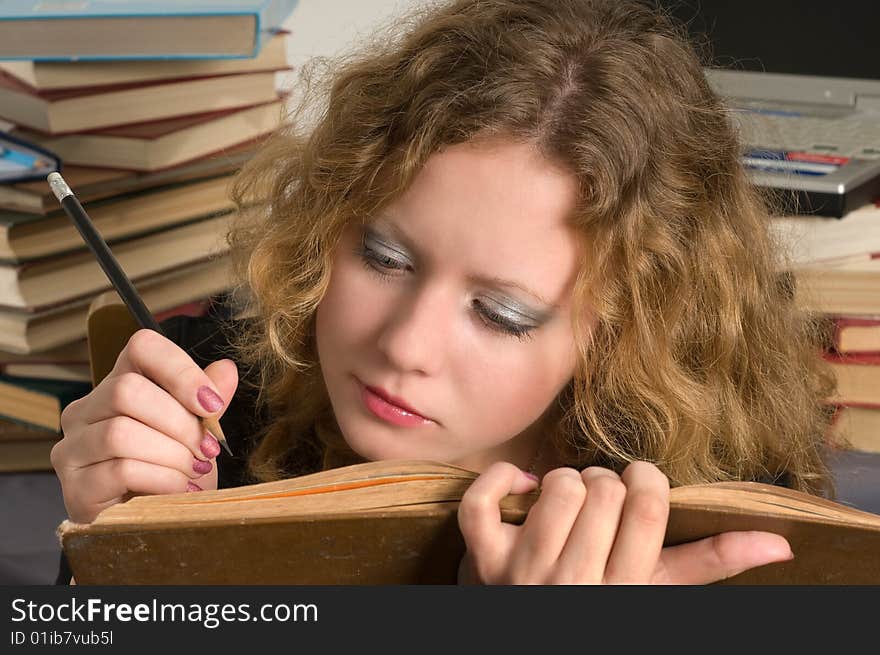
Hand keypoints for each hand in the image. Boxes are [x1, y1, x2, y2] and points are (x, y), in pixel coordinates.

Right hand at [51, 329, 238, 523]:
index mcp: (118, 384)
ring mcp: (72, 448)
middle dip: (180, 423)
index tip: (212, 404)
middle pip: (127, 390)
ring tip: (194, 472)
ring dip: (172, 455)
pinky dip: (162, 480)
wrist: (154, 525)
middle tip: (207, 450)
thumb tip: (226, 370)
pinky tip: (180, 491)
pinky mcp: (75, 486)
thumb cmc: (173, 472)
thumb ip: (207, 401)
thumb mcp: (197, 433)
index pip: (141, 347)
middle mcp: (85, 411)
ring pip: (121, 432)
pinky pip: (121, 470)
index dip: (180, 370)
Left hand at [457, 461, 793, 583]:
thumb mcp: (656, 592)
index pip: (646, 508)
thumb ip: (711, 564)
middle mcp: (573, 584)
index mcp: (624, 591)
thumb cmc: (606, 609)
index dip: (647, 480)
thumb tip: (778, 542)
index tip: (642, 481)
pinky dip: (500, 481)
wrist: (540, 636)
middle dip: (608, 484)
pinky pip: (481, 503)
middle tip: (606, 501)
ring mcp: (523, 574)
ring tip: (574, 502)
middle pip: (602, 492)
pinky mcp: (484, 562)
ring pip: (555, 487)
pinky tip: (524, 485)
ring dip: (567, 482)